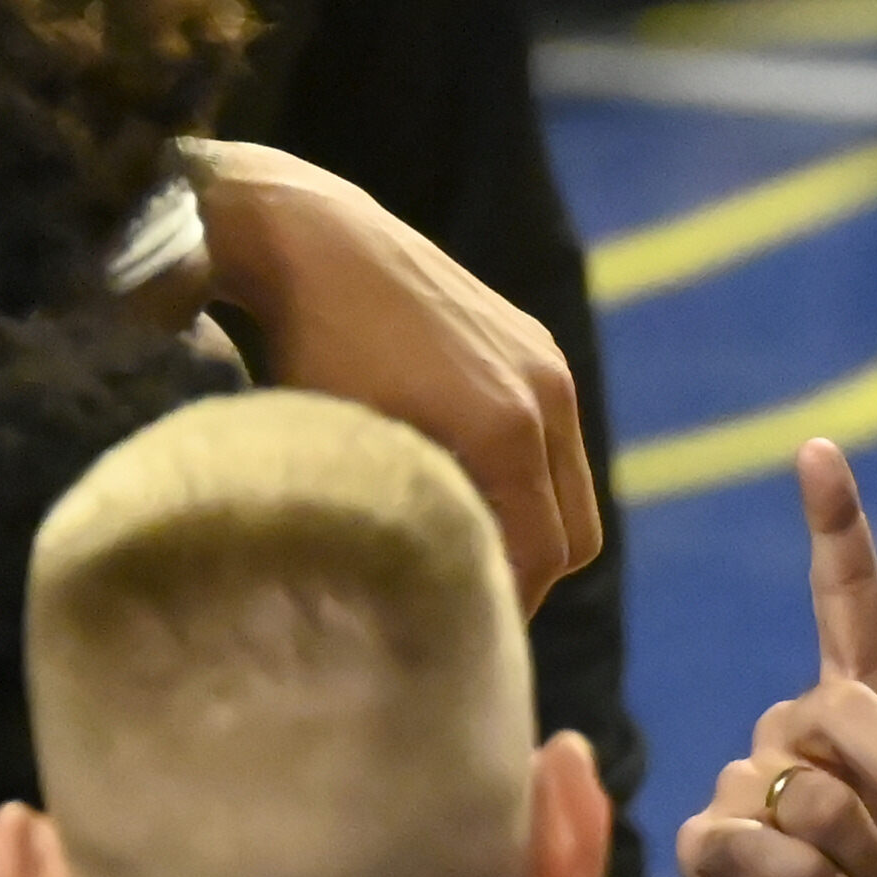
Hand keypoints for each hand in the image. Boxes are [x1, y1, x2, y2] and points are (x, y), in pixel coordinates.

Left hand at [180, 140, 601, 611]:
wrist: (311, 238)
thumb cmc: (304, 357)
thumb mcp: (348, 457)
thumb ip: (405, 531)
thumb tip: (421, 611)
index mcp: (507, 433)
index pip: (537, 560)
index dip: (503, 610)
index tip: (461, 638)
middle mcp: (544, 397)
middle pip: (572, 536)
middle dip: (525, 577)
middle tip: (463, 604)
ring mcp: (544, 364)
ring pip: (567, 487)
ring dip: (528, 523)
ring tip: (459, 541)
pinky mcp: (531, 341)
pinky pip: (551, 434)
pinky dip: (522, 473)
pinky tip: (457, 472)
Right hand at [678, 443, 876, 876]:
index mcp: (867, 707)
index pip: (847, 600)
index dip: (836, 527)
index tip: (819, 449)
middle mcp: (799, 730)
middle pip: (840, 707)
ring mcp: (749, 785)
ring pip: (806, 787)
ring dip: (862, 856)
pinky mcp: (712, 845)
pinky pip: (754, 837)